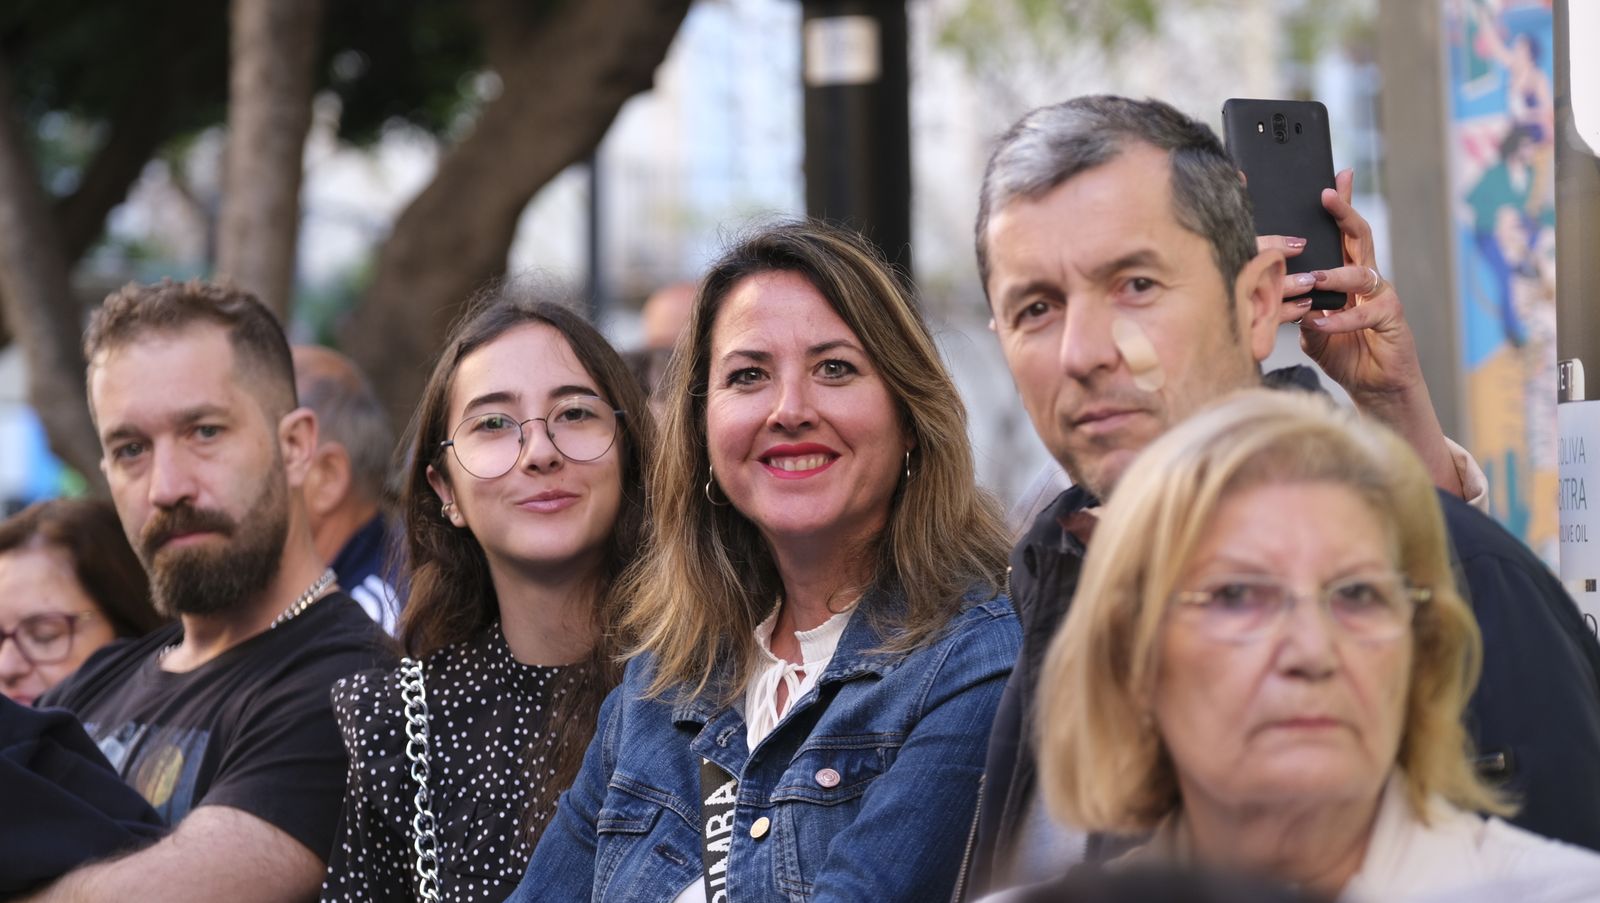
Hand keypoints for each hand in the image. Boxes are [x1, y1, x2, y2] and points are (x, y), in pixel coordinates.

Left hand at [1258, 169, 1463, 496]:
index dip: (1341, 206)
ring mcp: (1382, 297)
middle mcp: (1368, 280)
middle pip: (1359, 236)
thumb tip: (1275, 296)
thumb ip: (1299, 310)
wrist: (1375, 388)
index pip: (1343, 234)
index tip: (1331, 178)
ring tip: (1314, 280)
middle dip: (1344, 212)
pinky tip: (1321, 324)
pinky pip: (1366, 311)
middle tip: (1327, 193)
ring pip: (1363, 271)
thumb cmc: (1344, 354)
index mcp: (1348, 277)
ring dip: (1335, 275)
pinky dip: (1341, 318)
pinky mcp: (1392, 319)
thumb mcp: (1312, 330)